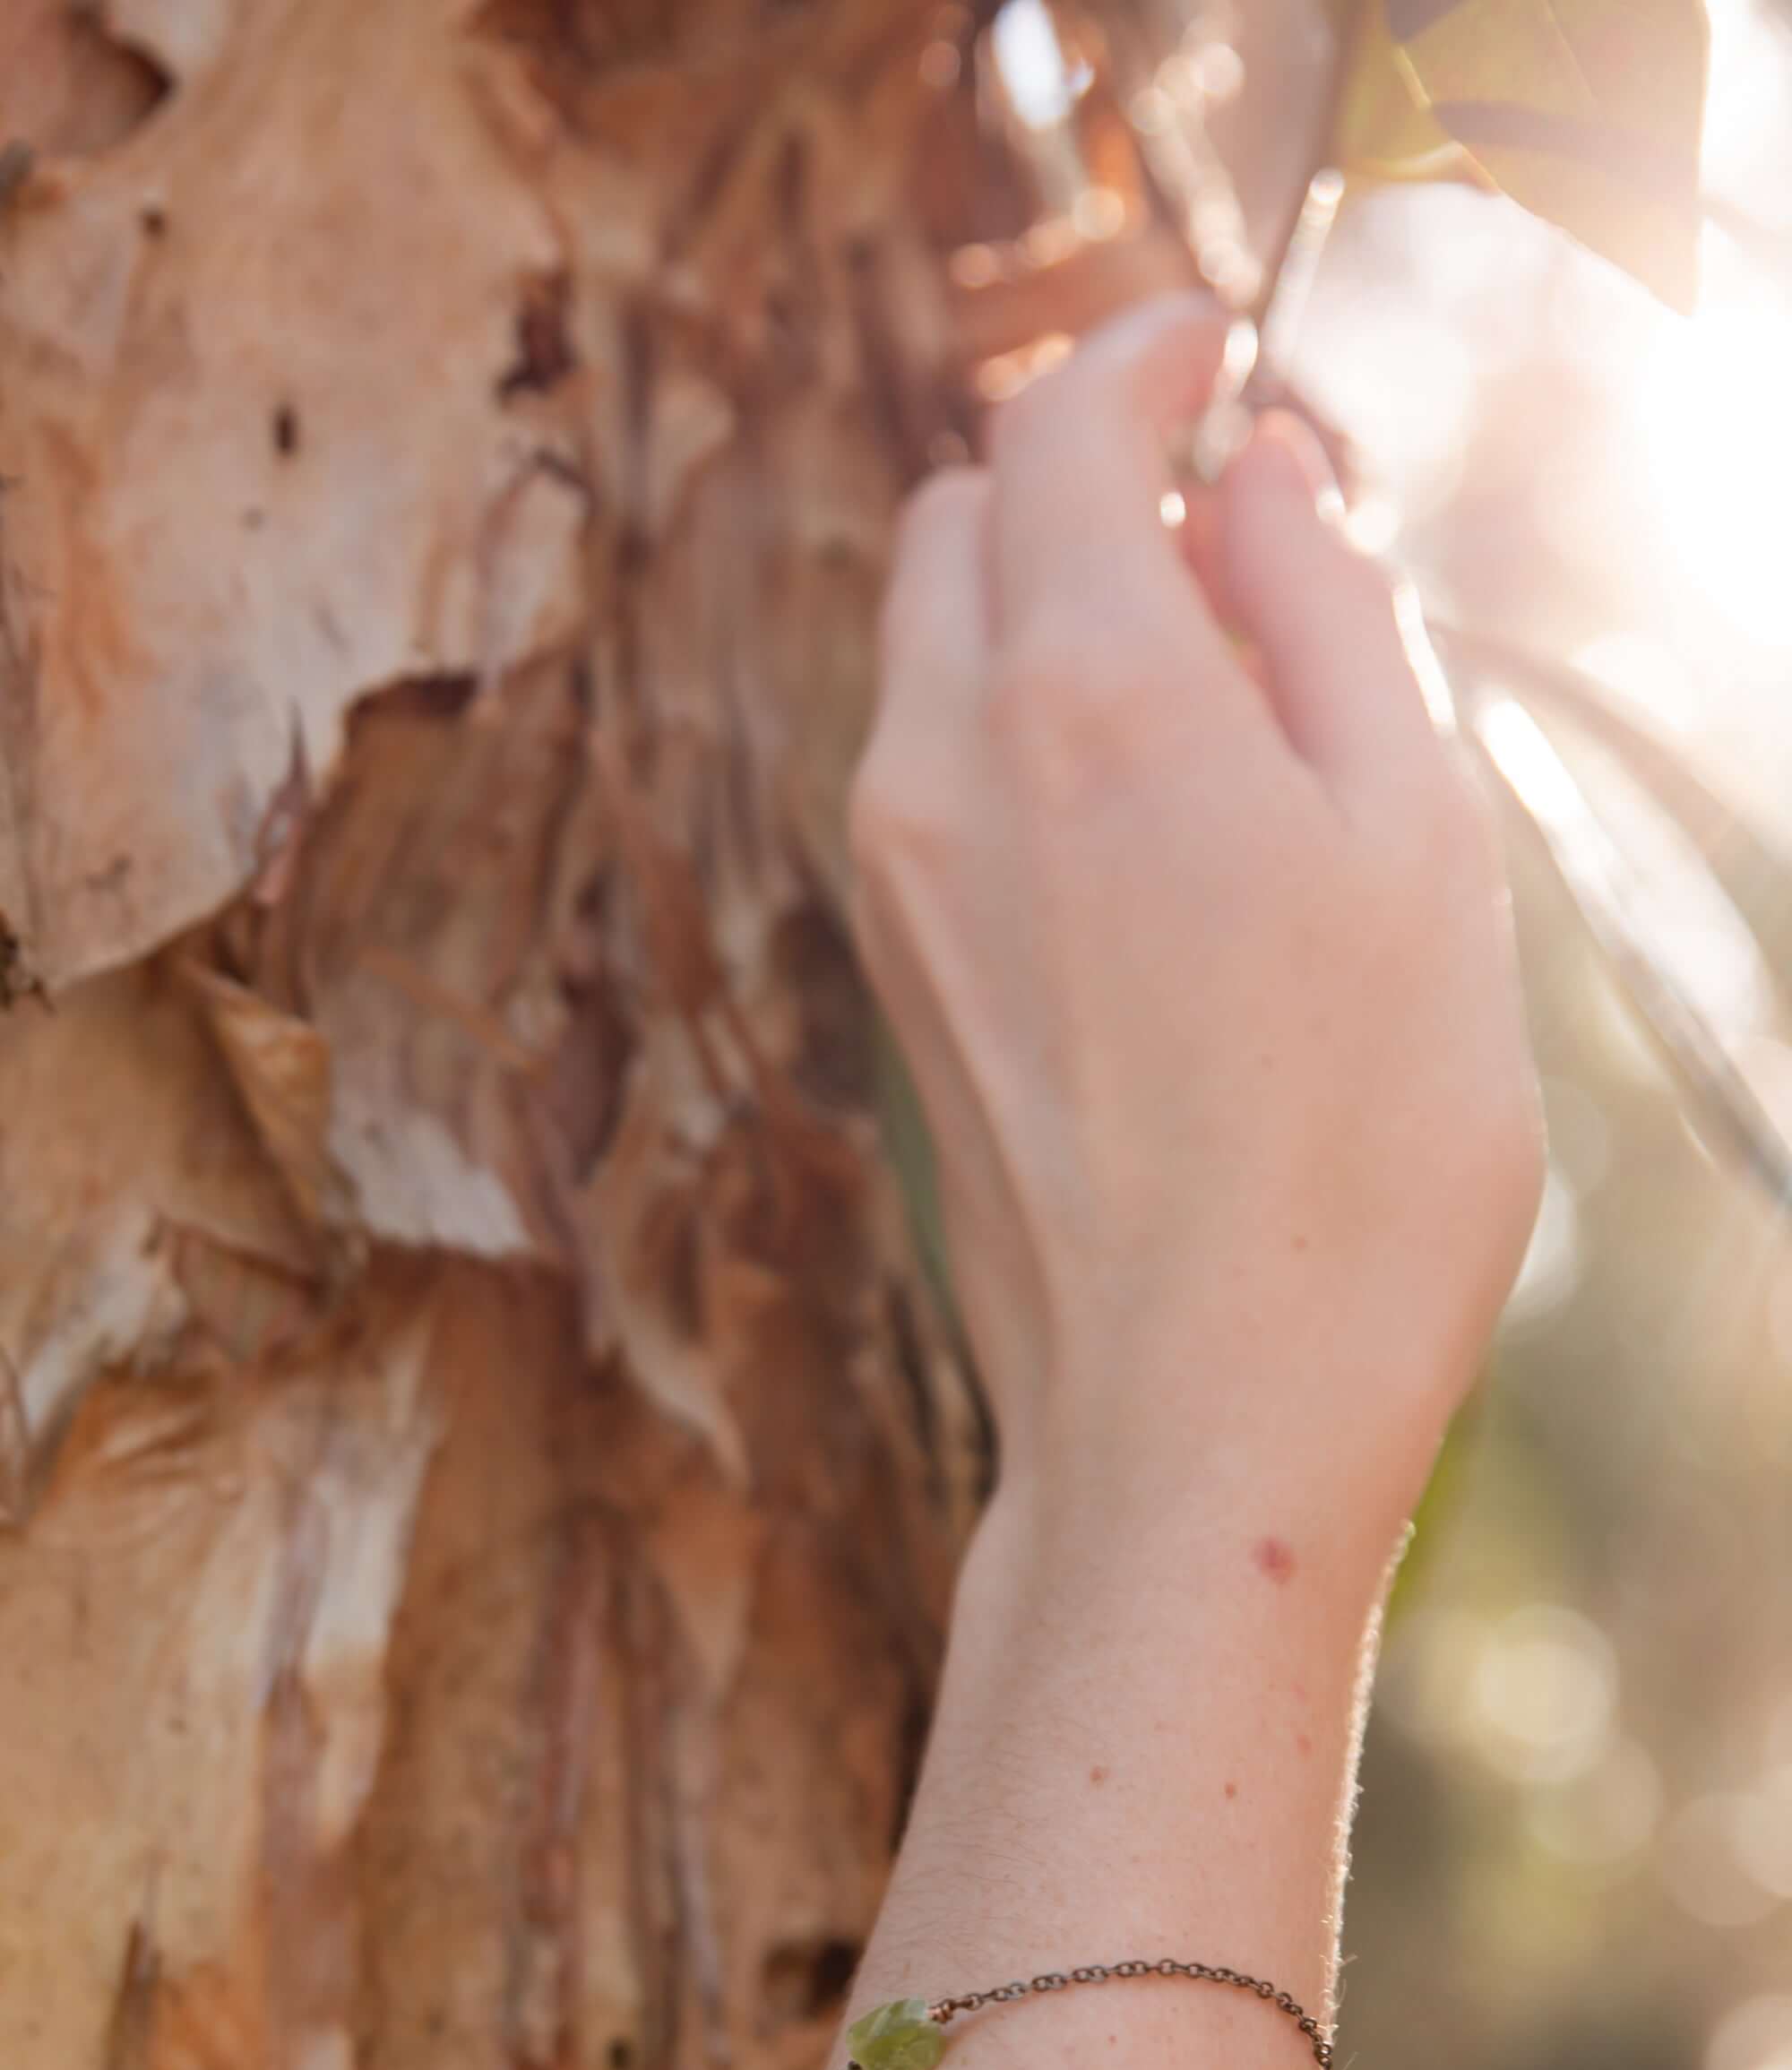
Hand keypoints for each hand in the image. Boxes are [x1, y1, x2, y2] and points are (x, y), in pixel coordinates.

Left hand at [848, 294, 1542, 1552]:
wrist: (1195, 1419)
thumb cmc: (1355, 1156)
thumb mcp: (1412, 846)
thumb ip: (1323, 618)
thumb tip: (1254, 474)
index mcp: (1088, 697)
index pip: (1059, 428)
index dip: (1138, 353)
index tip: (1210, 342)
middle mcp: (942, 767)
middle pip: (960, 520)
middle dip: (1078, 478)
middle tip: (1230, 532)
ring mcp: (892, 883)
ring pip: (927, 651)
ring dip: (1044, 613)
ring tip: (1211, 703)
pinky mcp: (891, 981)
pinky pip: (925, 780)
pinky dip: (1011, 734)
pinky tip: (1142, 833)